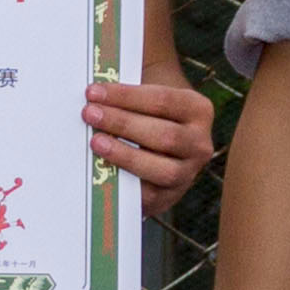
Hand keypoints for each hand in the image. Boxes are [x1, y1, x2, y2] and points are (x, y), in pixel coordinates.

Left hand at [85, 72, 219, 195]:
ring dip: (125, 155)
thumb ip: (127, 95)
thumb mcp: (147, 97)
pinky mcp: (169, 196)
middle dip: (123, 124)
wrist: (159, 146)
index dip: (126, 96)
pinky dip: (125, 181)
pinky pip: (149, 194)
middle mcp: (199, 143)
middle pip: (165, 135)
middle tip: (90, 114)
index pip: (162, 100)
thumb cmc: (146, 113)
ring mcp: (188, 173)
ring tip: (95, 142)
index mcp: (198, 110)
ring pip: (162, 169)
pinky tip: (103, 169)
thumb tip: (95, 94)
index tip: (94, 92)